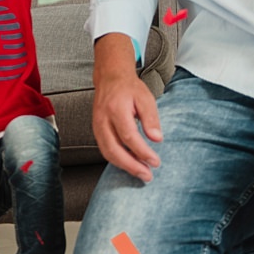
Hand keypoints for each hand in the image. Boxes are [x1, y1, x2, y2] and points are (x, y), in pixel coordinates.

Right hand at [92, 59, 161, 183]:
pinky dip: (117, 160)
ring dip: (124, 166)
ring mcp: (97, 126)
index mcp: (116, 109)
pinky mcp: (96, 130)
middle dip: (132, 166)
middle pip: (114, 149)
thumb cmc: (129, 88)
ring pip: (107, 152)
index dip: (142, 152)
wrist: (110, 78)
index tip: (155, 161)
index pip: (129, 136)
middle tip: (147, 175)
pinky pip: (104, 149)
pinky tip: (130, 164)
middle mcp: (103, 119)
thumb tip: (157, 139)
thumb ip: (151, 119)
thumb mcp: (146, 98)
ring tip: (140, 172)